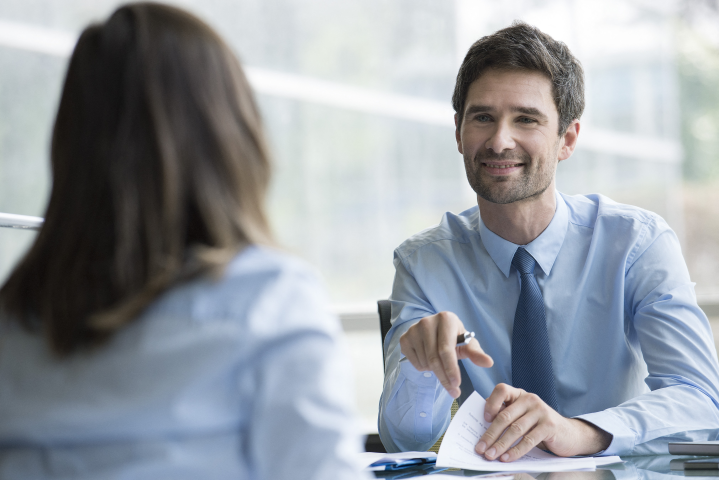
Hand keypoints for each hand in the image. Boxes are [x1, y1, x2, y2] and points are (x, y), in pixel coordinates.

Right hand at [399, 311, 492, 397]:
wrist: (433, 330)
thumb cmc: (453, 337)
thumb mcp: (466, 343)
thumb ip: (476, 353)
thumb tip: (489, 362)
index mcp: (446, 319)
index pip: (446, 350)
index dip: (451, 369)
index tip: (456, 385)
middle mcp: (427, 321)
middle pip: (434, 359)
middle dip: (444, 378)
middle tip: (453, 391)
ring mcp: (413, 330)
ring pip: (424, 362)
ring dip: (434, 372)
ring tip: (441, 365)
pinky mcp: (404, 339)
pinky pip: (414, 363)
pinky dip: (424, 368)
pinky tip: (429, 360)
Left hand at [475, 384, 611, 461]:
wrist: (568, 434)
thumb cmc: (538, 425)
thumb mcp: (522, 416)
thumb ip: (506, 414)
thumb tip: (481, 423)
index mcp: (520, 394)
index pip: (501, 390)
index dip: (491, 403)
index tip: (484, 420)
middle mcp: (530, 399)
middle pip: (505, 416)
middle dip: (490, 434)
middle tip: (480, 448)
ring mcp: (541, 411)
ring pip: (515, 429)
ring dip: (500, 445)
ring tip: (491, 455)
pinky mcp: (549, 426)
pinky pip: (528, 440)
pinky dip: (515, 450)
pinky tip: (507, 458)